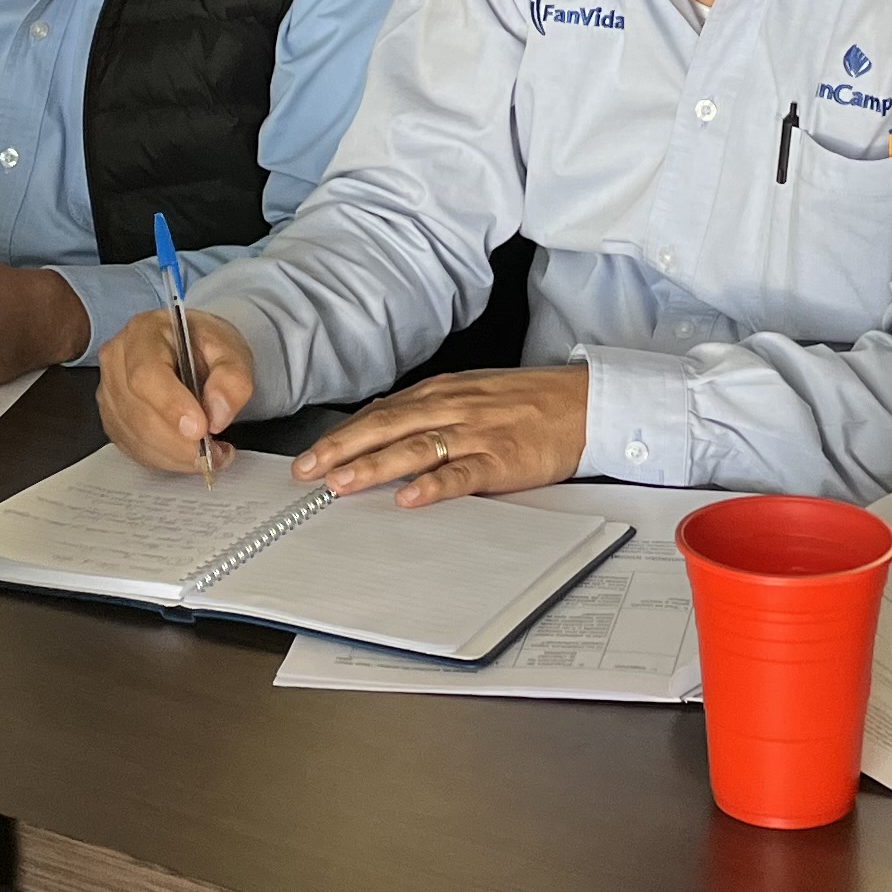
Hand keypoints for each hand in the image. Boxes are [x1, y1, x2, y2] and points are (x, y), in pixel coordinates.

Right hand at [98, 305, 254, 475]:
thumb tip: (218, 413)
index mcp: (144, 333)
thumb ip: (232, 378)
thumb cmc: (204, 346)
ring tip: (212, 454)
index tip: (202, 428)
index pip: (147, 374)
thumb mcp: (231, 350)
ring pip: (137, 437)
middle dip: (181, 441)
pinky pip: (136, 450)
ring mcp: (109, 393)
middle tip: (217, 451)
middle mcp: (117, 361)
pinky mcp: (113, 421)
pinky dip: (168, 460)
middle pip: (139, 412)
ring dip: (177, 455)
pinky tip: (191, 455)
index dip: (172, 405)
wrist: (190, 352)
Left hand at [290, 364, 593, 507]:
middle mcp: (453, 408)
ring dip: (376, 465)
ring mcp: (477, 433)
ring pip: (417, 448)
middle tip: (308, 470)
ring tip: (342, 483)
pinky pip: (463, 473)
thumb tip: (382, 425)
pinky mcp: (503, 459)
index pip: (381, 413)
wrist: (583, 403)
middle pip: (388, 426)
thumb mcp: (471, 394)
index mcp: (442, 393)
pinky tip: (410, 498)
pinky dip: (434, 485)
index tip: (310, 454)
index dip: (343, 434)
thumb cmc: (527, 401)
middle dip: (343, 448)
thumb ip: (429, 410)